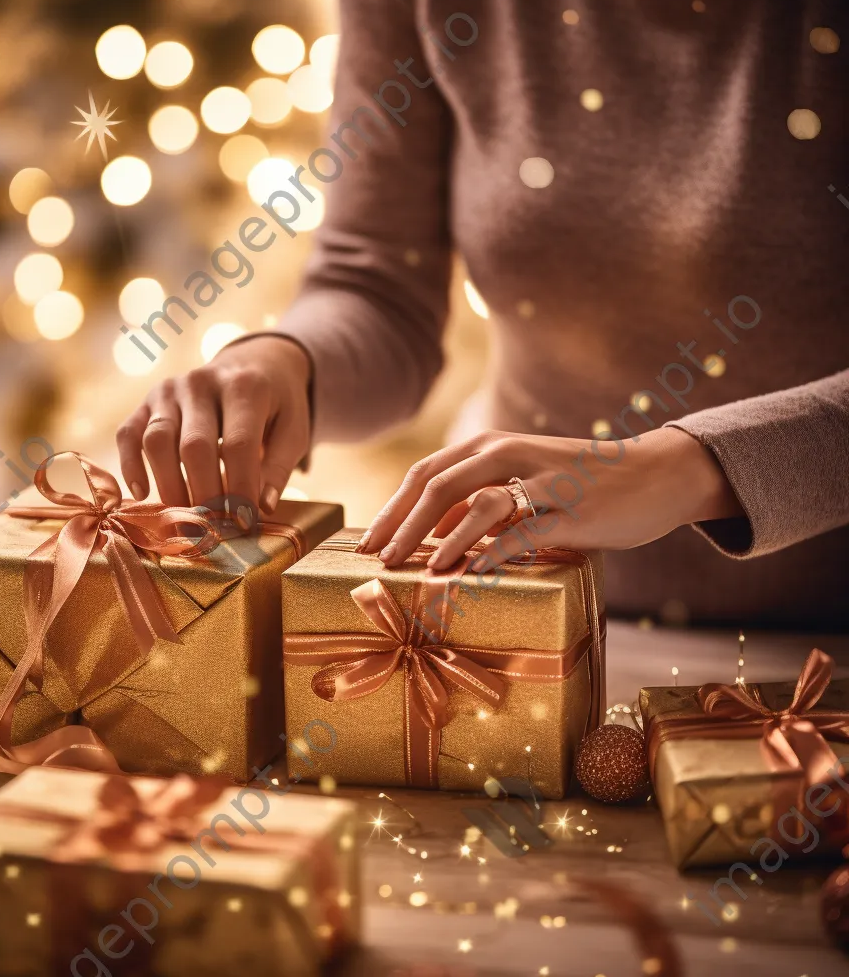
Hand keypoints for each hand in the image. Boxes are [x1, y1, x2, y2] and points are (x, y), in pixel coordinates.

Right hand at [116, 336, 310, 521]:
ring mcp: (170, 389)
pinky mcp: (147, 400)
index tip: (244, 524)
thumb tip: (262, 508)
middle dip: (204, 495)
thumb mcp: (293, 430)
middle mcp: (202, 382)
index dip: (240, 488)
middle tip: (214, 530)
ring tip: (185, 519)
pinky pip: (129, 433)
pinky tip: (143, 493)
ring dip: (169, 486)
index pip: (239, 445)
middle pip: (195, 447)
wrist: (252, 363)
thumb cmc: (276, 405)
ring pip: (157, 441)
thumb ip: (278, 467)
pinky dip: (130, 465)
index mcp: (245, 387)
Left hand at [358, 427, 741, 570]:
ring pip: (478, 503)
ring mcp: (541, 480)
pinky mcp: (572, 510)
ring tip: (419, 569)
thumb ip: (477, 498)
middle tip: (379, 560)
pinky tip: (470, 574)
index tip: (366, 543)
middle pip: (439, 485)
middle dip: (402, 525)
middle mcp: (509, 454)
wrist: (654, 473)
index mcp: (490, 446)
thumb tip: (427, 532)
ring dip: (442, 537)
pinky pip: (524, 531)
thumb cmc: (578, 482)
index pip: (425, 473)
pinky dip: (492, 553)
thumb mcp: (520, 479)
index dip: (392, 508)